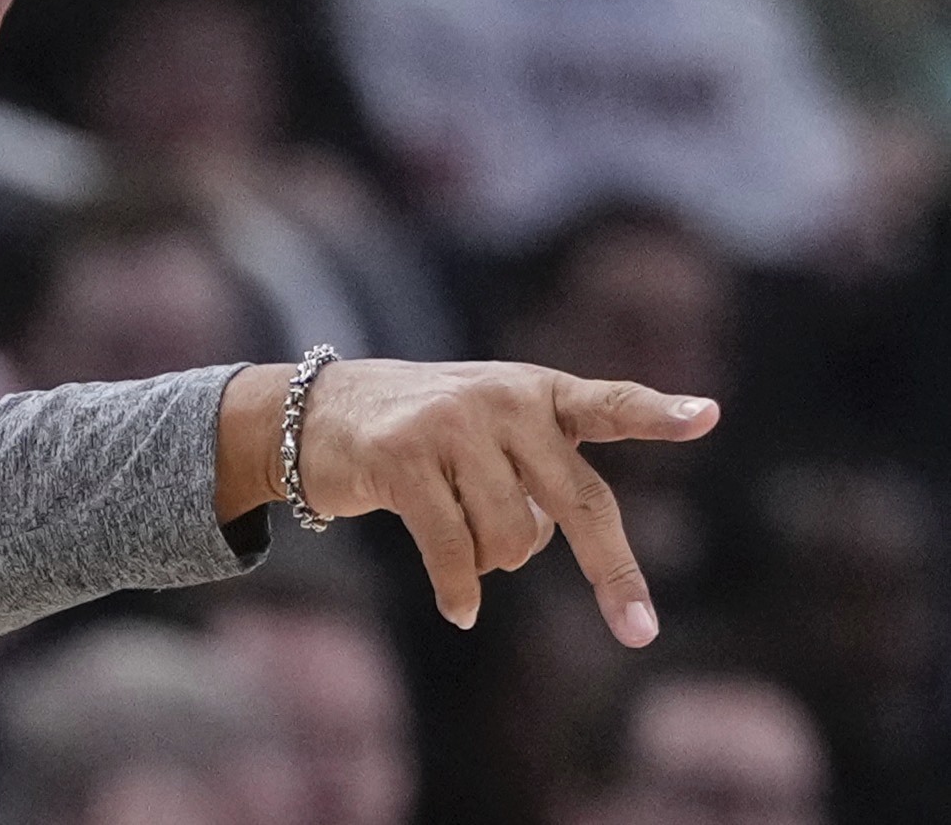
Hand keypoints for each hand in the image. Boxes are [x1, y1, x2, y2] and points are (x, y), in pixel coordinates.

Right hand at [219, 361, 718, 644]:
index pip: (606, 404)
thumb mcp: (486, 431)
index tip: (707, 416)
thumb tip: (550, 540)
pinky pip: (455, 553)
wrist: (315, 413)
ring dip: (493, 563)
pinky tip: (459, 607)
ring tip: (461, 540)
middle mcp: (499, 400)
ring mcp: (449, 425)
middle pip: (579, 501)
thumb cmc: (420, 432)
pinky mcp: (402, 458)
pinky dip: (460, 591)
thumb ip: (534, 470)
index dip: (656, 413)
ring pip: (511, 539)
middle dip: (612, 573)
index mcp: (534, 391)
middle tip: (639, 632)